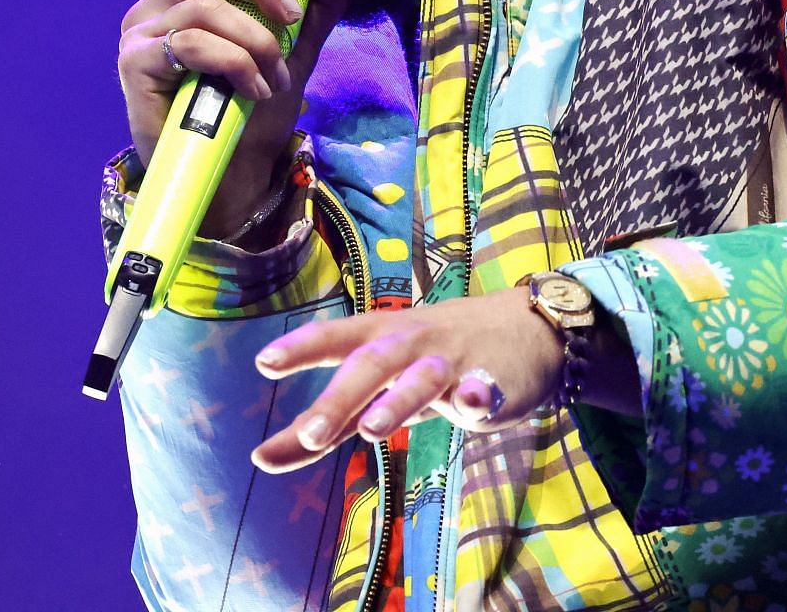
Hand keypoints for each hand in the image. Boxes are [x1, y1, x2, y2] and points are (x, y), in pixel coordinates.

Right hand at [117, 0, 346, 239]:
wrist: (229, 178)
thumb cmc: (252, 116)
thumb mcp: (295, 53)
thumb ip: (315, 3)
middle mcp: (159, 6)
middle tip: (292, 14)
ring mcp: (141, 34)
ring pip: (207, 8)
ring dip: (255, 42)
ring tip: (274, 79)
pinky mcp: (134, 64)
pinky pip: (194, 44)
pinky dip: (235, 64)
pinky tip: (252, 90)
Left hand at [248, 289, 563, 473]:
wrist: (525, 329)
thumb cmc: (432, 359)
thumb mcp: (380, 385)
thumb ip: (328, 421)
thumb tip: (261, 458)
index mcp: (378, 339)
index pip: (334, 340)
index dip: (301, 348)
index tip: (264, 362)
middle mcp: (410, 344)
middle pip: (371, 365)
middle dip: (341, 399)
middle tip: (310, 433)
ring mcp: (451, 362)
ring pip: (421, 379)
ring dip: (398, 401)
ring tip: (374, 428)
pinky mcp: (493, 382)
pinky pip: (484, 388)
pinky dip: (477, 395)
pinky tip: (472, 404)